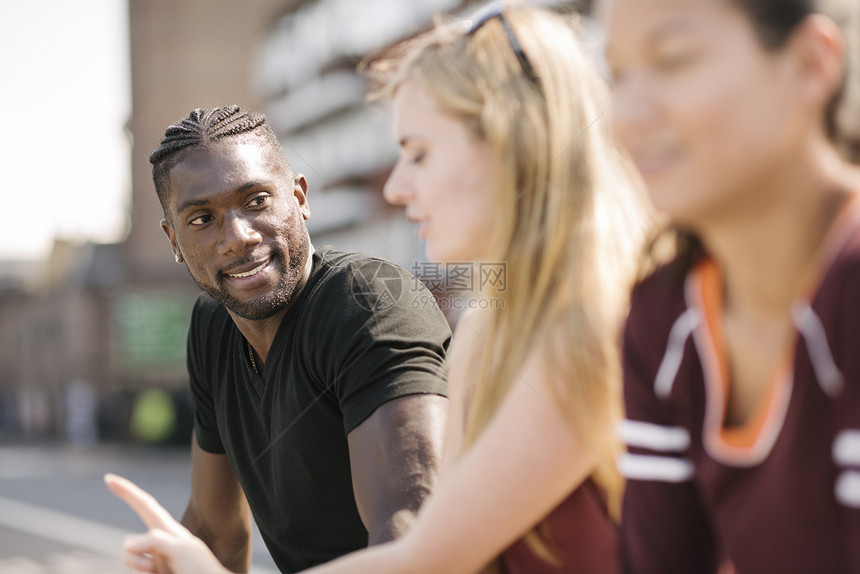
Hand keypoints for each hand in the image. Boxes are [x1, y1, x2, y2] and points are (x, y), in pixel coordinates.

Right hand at [104, 473, 230, 573]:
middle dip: (134, 558)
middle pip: (128, 545)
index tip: (109, 478)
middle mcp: (159, 544)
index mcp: (168, 530)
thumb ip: (156, 541)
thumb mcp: (182, 550)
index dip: (127, 491)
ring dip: (140, 571)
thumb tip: (130, 544)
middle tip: (156, 568)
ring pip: (129, 563)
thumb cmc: (202, 571)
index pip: (144, 505)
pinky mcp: (153, 573)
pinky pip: (134, 573)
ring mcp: (155, 561)